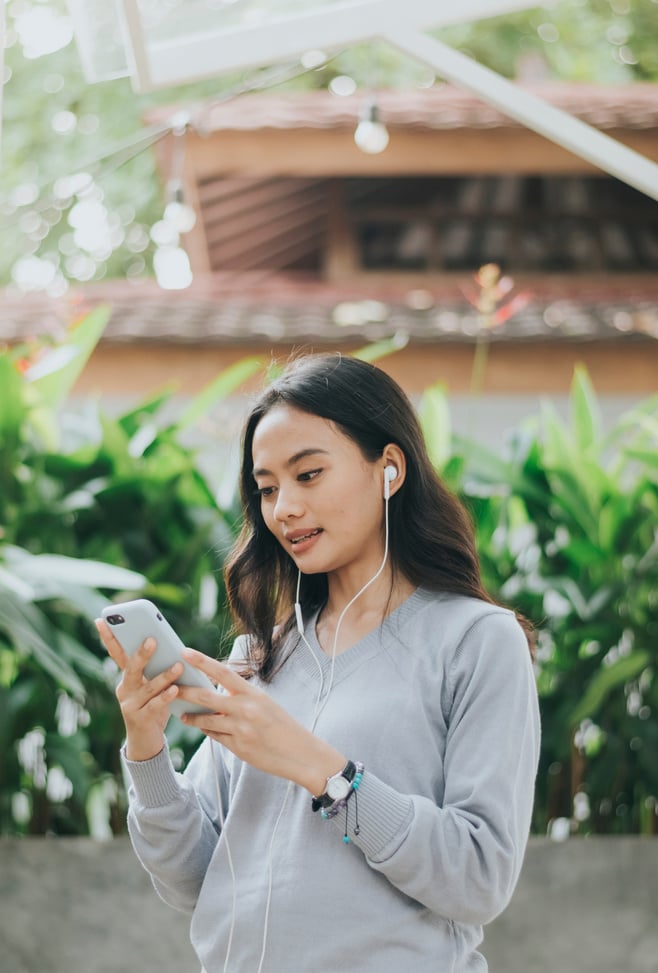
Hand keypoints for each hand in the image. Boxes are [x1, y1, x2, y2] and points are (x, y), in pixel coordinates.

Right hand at [95, 618, 181, 760]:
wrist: (146, 741)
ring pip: (147, 687)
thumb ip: (156, 668)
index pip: (116, 653)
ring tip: (178, 666)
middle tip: (153, 639)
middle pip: (131, 668)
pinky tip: (175, 690)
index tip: (102, 619)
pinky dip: (165, 697)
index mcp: (126, 677)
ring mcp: (130, 705)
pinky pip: (154, 706)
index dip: (108, 637)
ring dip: (163, 676)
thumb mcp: (151, 685)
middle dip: (142, 653)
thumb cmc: (153, 705)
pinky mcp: (140, 719)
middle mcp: (124, 689)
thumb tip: (173, 648)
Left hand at [177, 648, 345, 794]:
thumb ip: (241, 698)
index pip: (222, 672)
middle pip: (205, 697)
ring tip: (182, 714)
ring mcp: (240, 730)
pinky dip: (207, 731)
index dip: (201, 661)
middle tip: (169, 686)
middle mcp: (245, 709)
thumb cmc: (283, 726)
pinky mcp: (237, 748)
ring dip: (191, 717)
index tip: (184, 651)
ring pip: (205, 720)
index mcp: (253, 693)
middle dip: (185, 692)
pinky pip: (215, 737)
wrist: (301, 753)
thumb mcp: (265, 704)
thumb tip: (217, 693)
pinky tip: (202, 728)